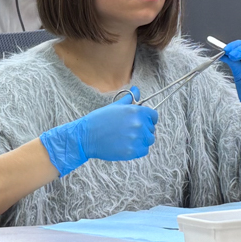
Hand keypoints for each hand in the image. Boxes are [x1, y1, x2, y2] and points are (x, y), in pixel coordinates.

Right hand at [39, 87, 158, 175]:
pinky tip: (128, 145)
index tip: (143, 122)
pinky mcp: (132, 151)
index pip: (154, 116)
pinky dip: (138, 149)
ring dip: (142, 140)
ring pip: (149, 140)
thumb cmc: (100, 119)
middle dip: (144, 129)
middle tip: (130, 131)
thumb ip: (129, 99)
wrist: (86, 136)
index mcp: (136, 111)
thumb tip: (137, 90)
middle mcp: (139, 124)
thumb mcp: (115, 106)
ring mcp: (136, 138)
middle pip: (151, 129)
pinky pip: (144, 150)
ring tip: (130, 138)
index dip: (149, 119)